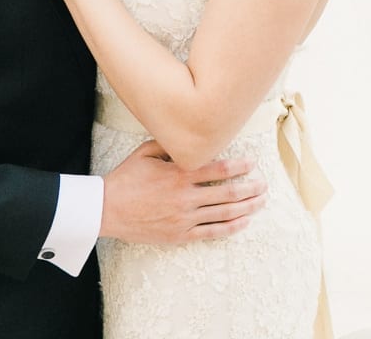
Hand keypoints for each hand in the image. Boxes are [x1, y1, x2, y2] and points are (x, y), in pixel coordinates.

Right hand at [101, 142, 267, 244]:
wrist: (106, 210)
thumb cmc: (126, 178)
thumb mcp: (146, 152)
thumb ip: (171, 144)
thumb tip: (191, 135)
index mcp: (179, 174)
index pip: (219, 169)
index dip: (240, 166)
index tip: (252, 163)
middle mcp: (185, 197)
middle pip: (229, 192)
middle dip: (251, 188)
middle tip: (264, 184)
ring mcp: (184, 218)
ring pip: (225, 213)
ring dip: (248, 207)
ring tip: (261, 201)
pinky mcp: (180, 235)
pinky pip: (212, 232)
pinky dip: (231, 227)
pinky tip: (244, 222)